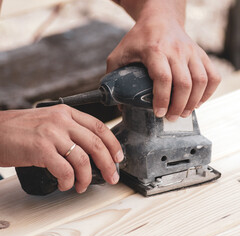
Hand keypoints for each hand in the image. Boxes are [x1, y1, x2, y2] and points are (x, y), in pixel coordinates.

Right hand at [0, 105, 122, 192]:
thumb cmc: (22, 129)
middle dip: (108, 164)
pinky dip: (68, 181)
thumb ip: (70, 131)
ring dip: (87, 177)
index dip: (113, 143)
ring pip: (82, 159)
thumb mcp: (50, 121)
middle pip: (96, 143)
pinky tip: (65, 184)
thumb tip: (89, 151)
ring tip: (82, 185)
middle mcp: (62, 121)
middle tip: (112, 177)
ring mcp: (52, 134)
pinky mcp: (40, 149)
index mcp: (67, 113)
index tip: (118, 157)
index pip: (98, 126)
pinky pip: (64, 170)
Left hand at [108, 0, 220, 120]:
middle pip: (184, 83)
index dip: (162, 99)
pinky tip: (198, 101)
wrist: (160, 19)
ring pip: (201, 81)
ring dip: (193, 102)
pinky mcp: (201, 54)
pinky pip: (213, 75)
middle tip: (171, 118)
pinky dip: (209, 92)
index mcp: (154, 50)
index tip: (159, 113)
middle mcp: (176, 50)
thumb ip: (113, 77)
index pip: (163, 78)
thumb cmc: (138, 38)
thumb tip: (119, 103)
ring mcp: (191, 52)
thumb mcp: (119, 54)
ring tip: (183, 113)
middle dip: (178, 106)